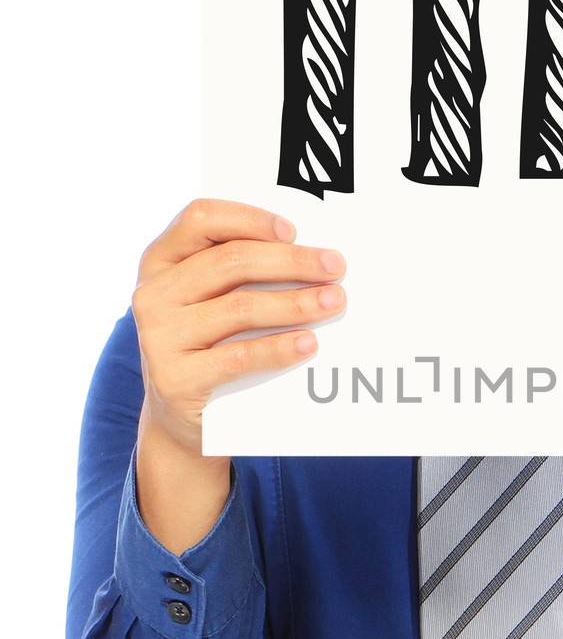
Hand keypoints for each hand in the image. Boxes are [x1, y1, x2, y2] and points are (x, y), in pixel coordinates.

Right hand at [131, 198, 345, 550]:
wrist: (181, 419)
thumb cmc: (209, 345)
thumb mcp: (211, 301)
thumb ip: (240, 272)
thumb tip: (311, 253)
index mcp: (160, 261)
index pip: (199, 219)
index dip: (248, 218)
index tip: (293, 230)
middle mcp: (152, 294)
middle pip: (231, 261)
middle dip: (291, 261)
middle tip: (335, 266)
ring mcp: (159, 338)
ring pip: (240, 308)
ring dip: (296, 302)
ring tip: (334, 301)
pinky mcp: (176, 379)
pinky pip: (239, 357)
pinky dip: (279, 348)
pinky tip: (309, 343)